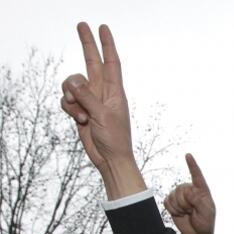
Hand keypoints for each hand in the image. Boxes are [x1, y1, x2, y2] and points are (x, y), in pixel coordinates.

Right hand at [60, 23, 144, 197]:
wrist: (109, 158)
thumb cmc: (113, 138)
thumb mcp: (102, 116)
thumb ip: (87, 97)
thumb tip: (72, 81)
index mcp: (115, 91)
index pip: (111, 62)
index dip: (107, 44)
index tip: (103, 28)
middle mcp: (102, 91)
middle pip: (91, 62)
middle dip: (87, 43)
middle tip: (81, 24)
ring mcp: (90, 99)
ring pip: (72, 84)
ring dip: (72, 97)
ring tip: (83, 115)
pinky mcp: (80, 109)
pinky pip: (67, 99)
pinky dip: (70, 108)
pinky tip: (80, 120)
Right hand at [165, 154, 214, 233]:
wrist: (196, 233)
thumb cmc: (205, 223)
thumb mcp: (207, 213)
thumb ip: (199, 201)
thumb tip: (189, 190)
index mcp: (202, 191)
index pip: (197, 175)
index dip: (192, 165)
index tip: (188, 155)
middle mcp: (191, 190)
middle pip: (181, 189)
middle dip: (185, 202)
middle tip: (192, 211)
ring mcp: (181, 196)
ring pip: (173, 195)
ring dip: (179, 207)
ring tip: (187, 213)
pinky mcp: (172, 202)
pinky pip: (167, 202)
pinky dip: (172, 209)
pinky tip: (180, 214)